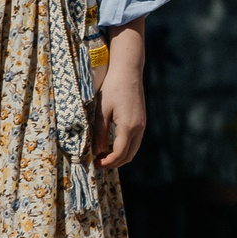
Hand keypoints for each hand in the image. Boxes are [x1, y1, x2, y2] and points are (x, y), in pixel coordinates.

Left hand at [91, 20, 146, 168]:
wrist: (128, 72)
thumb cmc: (112, 89)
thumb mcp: (101, 111)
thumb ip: (100, 133)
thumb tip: (96, 151)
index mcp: (128, 127)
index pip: (119, 154)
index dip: (107, 162)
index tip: (94, 164)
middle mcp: (139, 128)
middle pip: (129, 156)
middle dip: (114, 163)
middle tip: (97, 163)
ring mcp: (142, 125)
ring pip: (133, 150)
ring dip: (119, 156)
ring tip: (103, 155)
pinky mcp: (141, 121)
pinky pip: (134, 141)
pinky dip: (124, 148)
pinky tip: (112, 145)